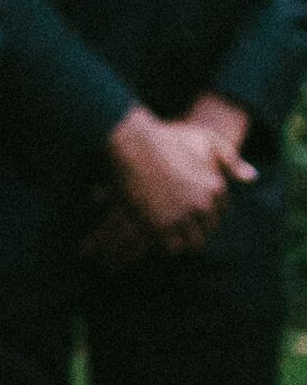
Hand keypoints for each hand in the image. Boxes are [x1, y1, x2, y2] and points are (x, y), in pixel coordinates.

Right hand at [87, 99, 255, 268]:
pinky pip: (171, 247)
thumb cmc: (166, 137)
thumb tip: (252, 178)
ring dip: (182, 240)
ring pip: (191, 244)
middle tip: (177, 221)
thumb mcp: (206, 139)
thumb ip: (231, 159)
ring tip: (167, 232)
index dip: (205, 212)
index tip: (189, 207)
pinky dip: (165, 244)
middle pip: (207, 231)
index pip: (220, 213)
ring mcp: (180, 216)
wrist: (131, 142)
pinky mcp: (158, 225)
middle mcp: (202, 205)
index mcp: (216, 188)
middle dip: (195, 228)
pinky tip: (155, 233)